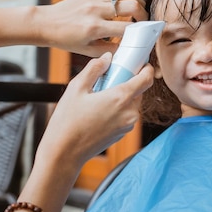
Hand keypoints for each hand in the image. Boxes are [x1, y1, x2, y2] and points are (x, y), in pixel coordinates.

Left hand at [34, 0, 148, 56]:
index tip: (146, 36)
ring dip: (138, 2)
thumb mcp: (88, 50)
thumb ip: (111, 49)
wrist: (46, 23)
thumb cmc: (66, 40)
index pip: (127, 28)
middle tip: (143, 23)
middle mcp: (96, 10)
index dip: (141, 33)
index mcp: (94, 28)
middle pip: (132, 5)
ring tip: (137, 12)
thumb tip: (130, 49)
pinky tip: (126, 4)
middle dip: (144, 15)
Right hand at [35, 52, 152, 175]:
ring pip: (131, 103)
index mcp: (121, 98)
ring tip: (98, 97)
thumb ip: (94, 69)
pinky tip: (98, 111)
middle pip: (138, 90)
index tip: (138, 63)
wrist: (64, 153)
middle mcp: (129, 113)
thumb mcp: (76, 87)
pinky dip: (117, 109)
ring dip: (120, 96)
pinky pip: (125, 115)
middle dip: (126, 82)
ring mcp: (127, 125)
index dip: (145, 68)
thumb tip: (107, 58)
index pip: (146, 79)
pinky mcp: (122, 134)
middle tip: (107, 80)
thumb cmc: (68, 121)